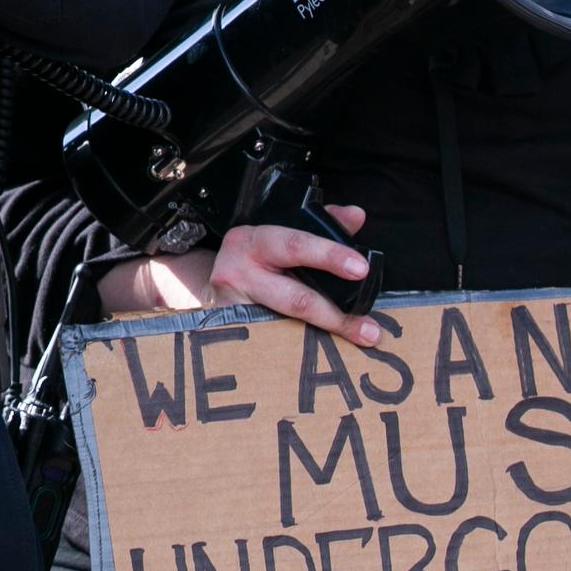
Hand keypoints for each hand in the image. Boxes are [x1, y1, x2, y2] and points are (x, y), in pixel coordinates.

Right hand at [97, 207, 380, 346]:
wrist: (201, 285)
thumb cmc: (252, 260)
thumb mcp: (278, 235)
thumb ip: (318, 224)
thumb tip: (355, 217)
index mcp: (251, 240)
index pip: (293, 244)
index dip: (328, 255)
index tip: (360, 267)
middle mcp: (236, 271)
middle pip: (291, 297)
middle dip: (333, 314)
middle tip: (369, 327)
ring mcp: (232, 307)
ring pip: (285, 326)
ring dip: (326, 337)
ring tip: (360, 341)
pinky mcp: (231, 333)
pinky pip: (271, 342)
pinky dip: (300, 349)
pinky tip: (323, 354)